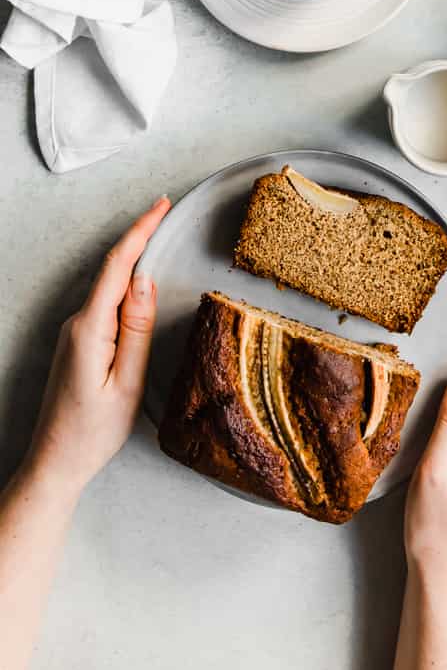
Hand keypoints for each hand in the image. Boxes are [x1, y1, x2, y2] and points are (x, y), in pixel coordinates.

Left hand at [24, 198, 169, 498]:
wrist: (55, 463)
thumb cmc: (93, 432)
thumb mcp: (126, 382)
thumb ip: (137, 329)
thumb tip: (146, 280)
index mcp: (90, 329)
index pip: (117, 266)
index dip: (140, 231)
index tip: (161, 206)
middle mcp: (77, 324)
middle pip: (113, 270)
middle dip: (139, 237)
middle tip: (167, 212)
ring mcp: (75, 332)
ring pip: (109, 287)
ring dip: (134, 261)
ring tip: (160, 239)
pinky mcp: (78, 343)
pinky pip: (106, 304)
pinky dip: (126, 286)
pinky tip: (143, 286)